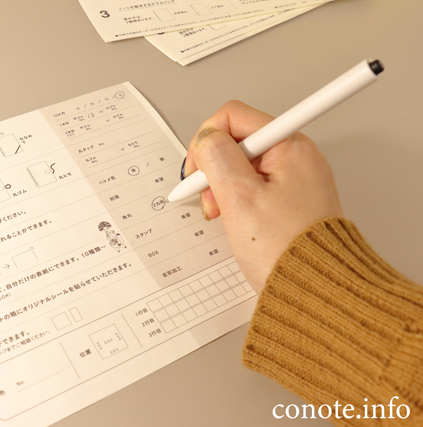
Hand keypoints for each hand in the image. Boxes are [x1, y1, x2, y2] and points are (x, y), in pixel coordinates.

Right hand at [184, 101, 343, 292]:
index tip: (196, 169)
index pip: (234, 117)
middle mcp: (296, 157)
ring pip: (243, 166)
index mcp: (289, 146)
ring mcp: (294, 180)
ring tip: (221, 213)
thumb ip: (217, 159)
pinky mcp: (290, 201)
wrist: (316, 293)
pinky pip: (254, 187)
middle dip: (213, 167)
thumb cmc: (287, 250)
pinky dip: (236, 200)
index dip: (206, 139)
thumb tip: (206, 139)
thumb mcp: (240, 198)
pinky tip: (233, 219)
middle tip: (208, 196)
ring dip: (222, 186)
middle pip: (238, 141)